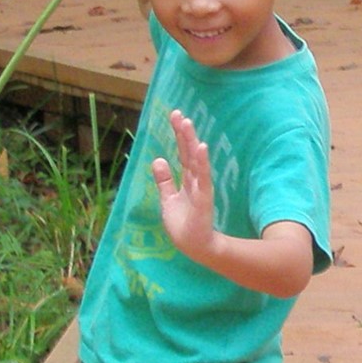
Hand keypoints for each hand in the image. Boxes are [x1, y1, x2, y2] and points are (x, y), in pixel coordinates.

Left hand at [150, 110, 215, 259]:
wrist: (196, 248)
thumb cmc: (184, 226)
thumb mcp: (168, 200)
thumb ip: (164, 180)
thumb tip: (158, 159)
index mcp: (187, 180)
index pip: (183, 153)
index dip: (179, 135)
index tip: (175, 115)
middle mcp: (195, 181)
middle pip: (189, 153)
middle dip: (184, 134)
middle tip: (179, 114)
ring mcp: (201, 189)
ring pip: (195, 162)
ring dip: (192, 143)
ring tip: (188, 124)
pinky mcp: (203, 200)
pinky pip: (203, 179)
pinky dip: (202, 163)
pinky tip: (201, 148)